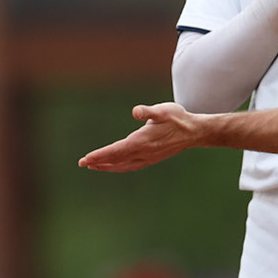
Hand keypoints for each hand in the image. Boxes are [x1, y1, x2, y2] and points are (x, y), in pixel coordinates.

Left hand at [78, 102, 209, 172]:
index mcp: (142, 141)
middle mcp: (144, 152)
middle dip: (98, 162)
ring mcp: (148, 158)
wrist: (194, 132)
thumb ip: (148, 111)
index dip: (100, 155)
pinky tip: (115, 166)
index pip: (116, 150)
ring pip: (123, 165)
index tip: (86, 159)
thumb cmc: (178, 118)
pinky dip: (119, 167)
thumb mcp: (163, 110)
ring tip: (94, 166)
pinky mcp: (152, 159)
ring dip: (107, 166)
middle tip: (82, 163)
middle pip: (116, 160)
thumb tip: (135, 112)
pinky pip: (131, 166)